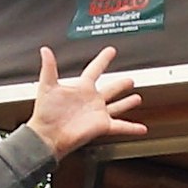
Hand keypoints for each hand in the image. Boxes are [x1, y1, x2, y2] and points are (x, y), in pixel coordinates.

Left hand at [29, 45, 148, 162]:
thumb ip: (49, 67)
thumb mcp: (47, 86)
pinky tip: (141, 128)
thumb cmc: (45, 114)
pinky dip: (132, 128)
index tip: (110, 51)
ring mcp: (98, 113)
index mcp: (81, 88)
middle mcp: (91, 100)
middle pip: (109, 89)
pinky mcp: (102, 125)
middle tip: (129, 80)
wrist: (47, 136)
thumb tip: (45, 51)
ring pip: (117, 106)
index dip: (103, 59)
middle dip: (120, 84)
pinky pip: (121, 126)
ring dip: (126, 103)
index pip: (94, 69)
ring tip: (137, 98)